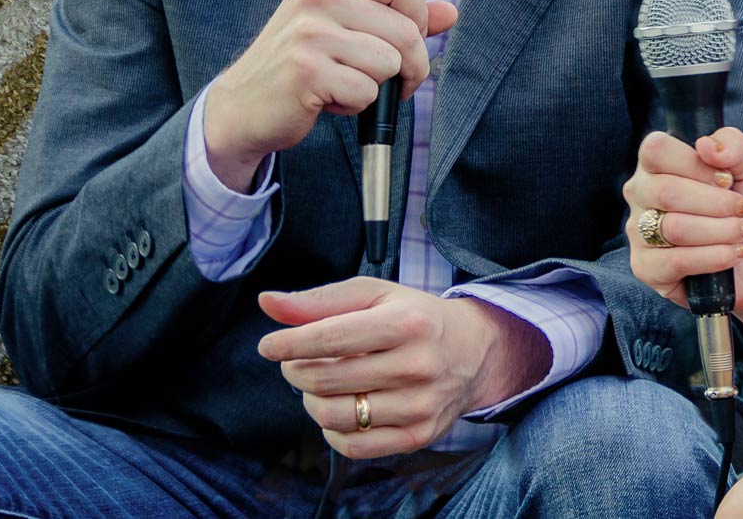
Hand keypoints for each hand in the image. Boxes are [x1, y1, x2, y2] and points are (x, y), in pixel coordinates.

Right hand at [203, 0, 457, 189]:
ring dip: (375, 86)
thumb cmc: (299, 62)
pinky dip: (355, 105)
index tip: (407, 38)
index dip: (418, 15)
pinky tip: (327, 99)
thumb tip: (451, 12)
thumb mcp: (344, 26)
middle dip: (408, 65)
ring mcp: (310, 33)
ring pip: (389, 62)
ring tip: (342, 83)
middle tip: (387, 79)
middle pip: (405, 30)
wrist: (242, 105)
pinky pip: (367, 92)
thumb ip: (398, 16)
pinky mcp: (307, 71)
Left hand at [258, 278, 549, 458]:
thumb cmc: (415, 318)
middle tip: (296, 362)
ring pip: (333, 416)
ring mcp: (420, 406)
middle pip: (326, 380)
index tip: (268, 346)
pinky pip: (352, 446)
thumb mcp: (375, 295)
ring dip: (311, 401)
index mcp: (407, 323)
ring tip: (320, 385)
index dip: (289, 344)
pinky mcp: (418, 436)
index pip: (331, 338)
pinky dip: (332, 430)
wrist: (474, 352)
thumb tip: (268, 303)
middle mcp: (417, 366)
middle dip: (296, 371)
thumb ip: (320, 300)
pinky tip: (340, 408)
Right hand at [624, 127, 742, 319]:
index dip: (696, 165)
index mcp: (658, 163)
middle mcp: (641, 194)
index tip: (726, 179)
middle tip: (740, 209)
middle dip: (716, 203)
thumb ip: (734, 143)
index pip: (656, 150)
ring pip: (674, 227)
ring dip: (720, 230)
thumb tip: (706, 145)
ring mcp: (639, 232)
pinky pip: (676, 261)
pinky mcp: (646, 268)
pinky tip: (732, 254)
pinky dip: (714, 257)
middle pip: (666, 191)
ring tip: (740, 232)